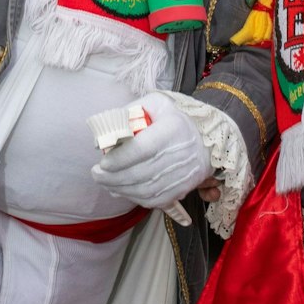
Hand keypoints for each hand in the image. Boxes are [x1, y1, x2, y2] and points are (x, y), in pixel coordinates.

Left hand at [89, 93, 210, 209]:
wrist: (208, 139)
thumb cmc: (176, 118)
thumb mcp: (155, 103)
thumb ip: (129, 112)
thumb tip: (105, 130)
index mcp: (172, 129)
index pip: (143, 149)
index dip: (120, 159)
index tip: (103, 162)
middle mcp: (180, 154)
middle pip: (141, 173)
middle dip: (113, 177)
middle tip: (96, 174)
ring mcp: (182, 175)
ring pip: (145, 190)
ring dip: (120, 189)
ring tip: (104, 182)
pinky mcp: (181, 189)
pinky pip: (155, 200)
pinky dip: (134, 198)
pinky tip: (121, 190)